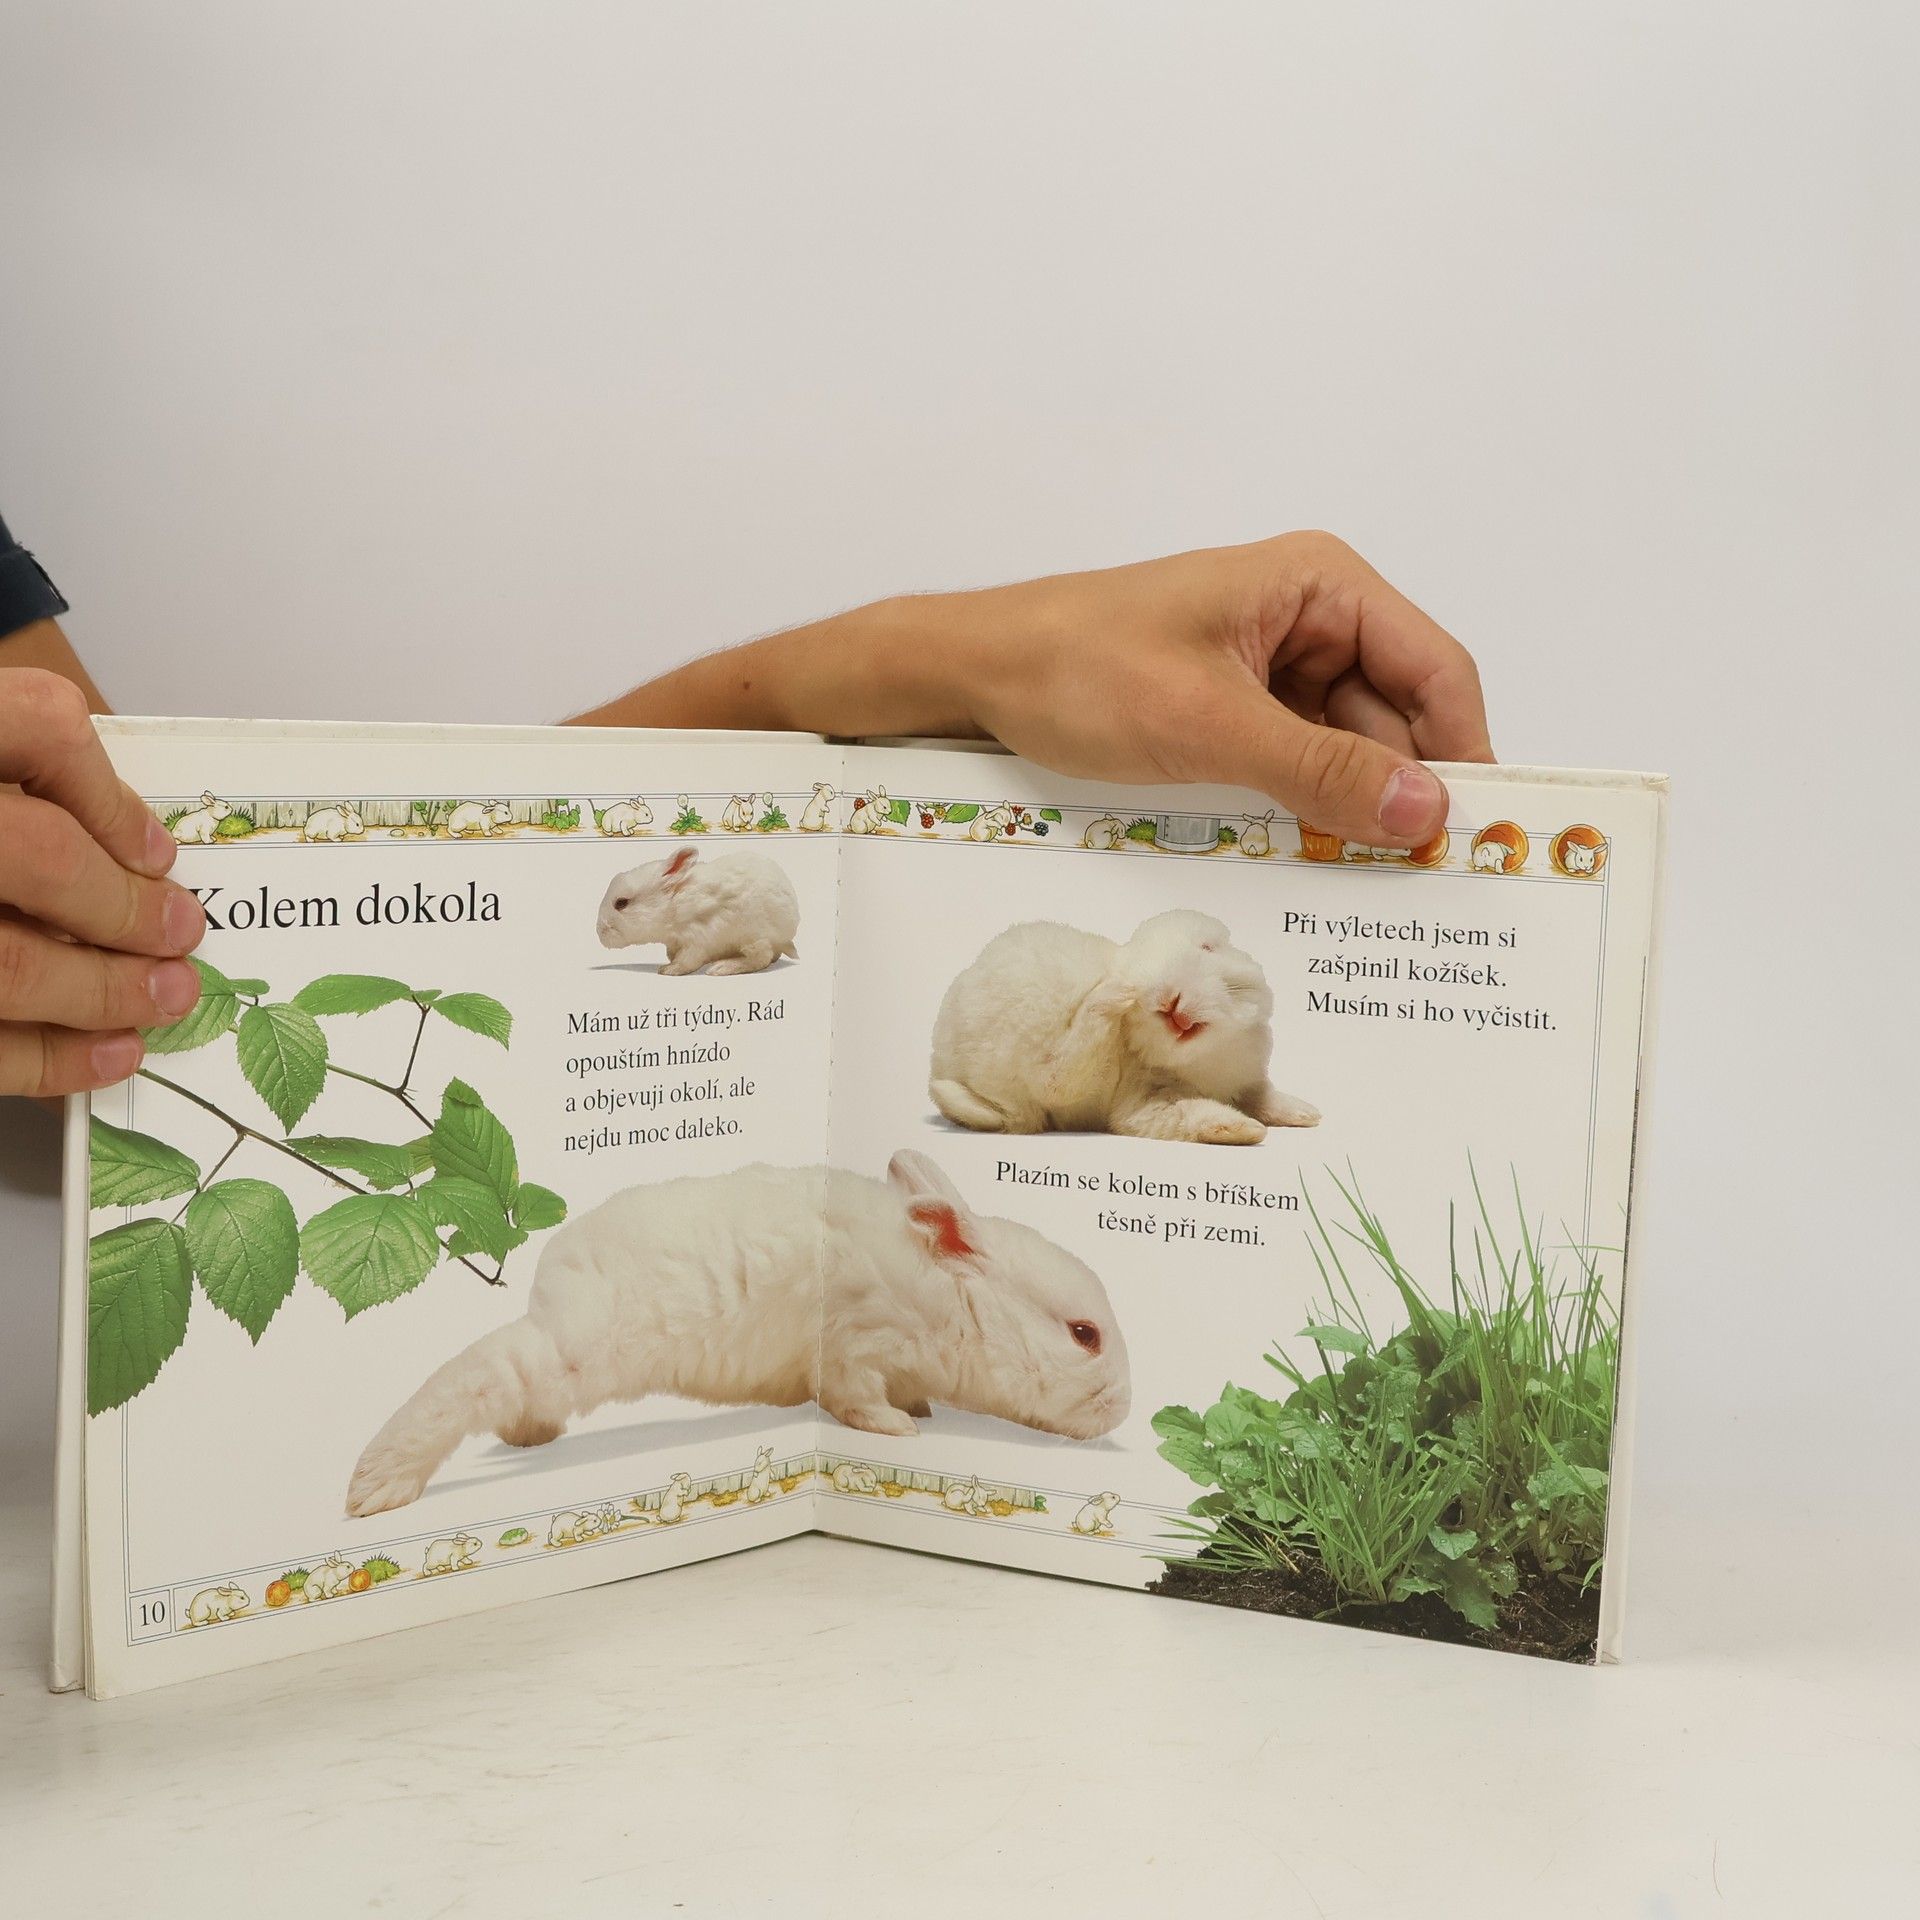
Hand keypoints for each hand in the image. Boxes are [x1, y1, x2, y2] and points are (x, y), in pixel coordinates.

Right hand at [0, 669, 205, 1094]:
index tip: (156, 851)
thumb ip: (22, 776)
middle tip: (181, 932)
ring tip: (166, 997)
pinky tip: (106, 1054)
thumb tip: (131, 848)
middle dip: (127, 907)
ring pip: (11, 966)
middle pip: (41, 855)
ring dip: (104, 991)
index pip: (40, 726)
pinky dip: (47, 1058)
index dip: (112, 795)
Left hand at [961, 532, 1491, 846]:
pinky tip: (1314, 854)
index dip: (1462, 752)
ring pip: (1350, 746)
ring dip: (1354, 806)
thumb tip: (1424, 811)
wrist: (977, 672)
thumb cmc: (1080, 669)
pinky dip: (1310, 804)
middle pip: (1397, 715)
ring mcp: (1276, 664)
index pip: (1434, 670)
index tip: (1473, 837)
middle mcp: (1312, 617)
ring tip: (1369, 881)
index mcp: (1321, 584)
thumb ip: (1319, 767)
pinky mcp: (1241, 706)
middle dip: (1404, 790)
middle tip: (1422, 882)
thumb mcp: (1206, 724)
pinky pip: (1302, 759)